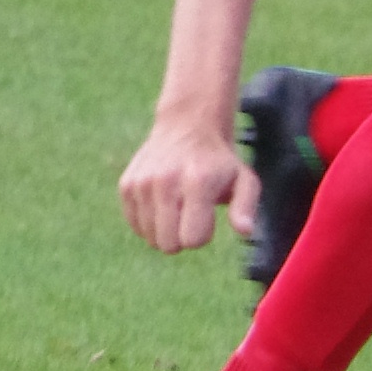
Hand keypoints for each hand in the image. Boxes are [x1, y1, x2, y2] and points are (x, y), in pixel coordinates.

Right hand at [118, 120, 254, 256]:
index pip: (192, 239)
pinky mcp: (126, 185)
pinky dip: (149, 222)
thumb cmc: (219, 161)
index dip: (203, 235)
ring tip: (178, 206)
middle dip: (183, 238)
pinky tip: (163, 204)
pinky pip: (135, 226)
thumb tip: (244, 231)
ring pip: (150, 237)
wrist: (188, 126)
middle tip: (192, 215)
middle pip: (168, 244)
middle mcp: (165, 183)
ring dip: (166, 229)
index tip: (208, 217)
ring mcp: (142, 184)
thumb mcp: (244, 180)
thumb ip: (245, 207)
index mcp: (197, 183)